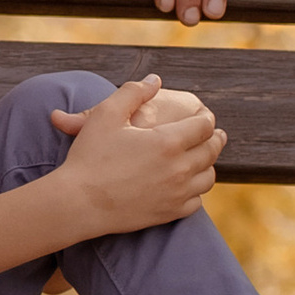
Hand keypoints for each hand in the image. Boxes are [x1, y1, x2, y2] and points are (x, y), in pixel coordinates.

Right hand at [52, 72, 226, 238]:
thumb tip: (155, 80)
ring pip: (208, 177)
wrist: (78, 203)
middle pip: (211, 151)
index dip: (206, 117)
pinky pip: (196, 202)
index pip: (204, 126)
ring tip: (203, 158)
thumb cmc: (89, 156)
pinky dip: (196, 190)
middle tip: (216, 134)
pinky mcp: (169, 214)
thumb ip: (133, 92)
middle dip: (215, 139)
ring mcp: (176, 194)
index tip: (204, 115)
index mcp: (168, 142)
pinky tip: (189, 184)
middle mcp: (179, 169)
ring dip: (208, 164)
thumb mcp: (105, 114)